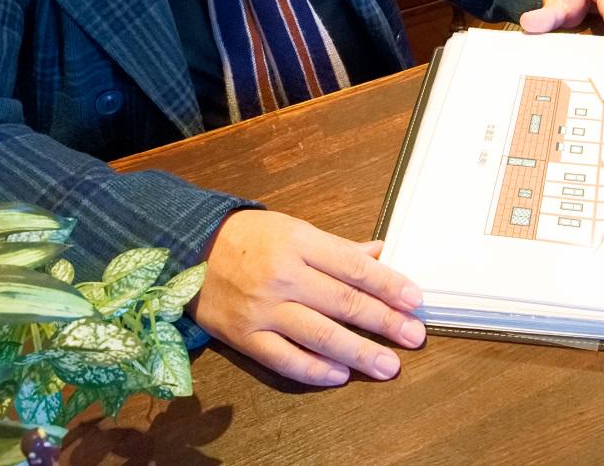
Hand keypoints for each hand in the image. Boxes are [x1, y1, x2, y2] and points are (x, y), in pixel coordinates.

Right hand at [189, 209, 425, 385]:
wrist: (189, 249)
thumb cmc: (249, 238)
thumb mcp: (294, 229)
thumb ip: (337, 248)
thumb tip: (379, 253)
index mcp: (299, 242)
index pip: (353, 267)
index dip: (388, 285)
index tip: (414, 300)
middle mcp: (283, 275)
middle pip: (343, 302)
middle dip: (384, 322)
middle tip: (414, 336)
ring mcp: (263, 309)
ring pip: (320, 335)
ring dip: (359, 352)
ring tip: (388, 366)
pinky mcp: (244, 336)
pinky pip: (285, 359)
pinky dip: (315, 370)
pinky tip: (341, 374)